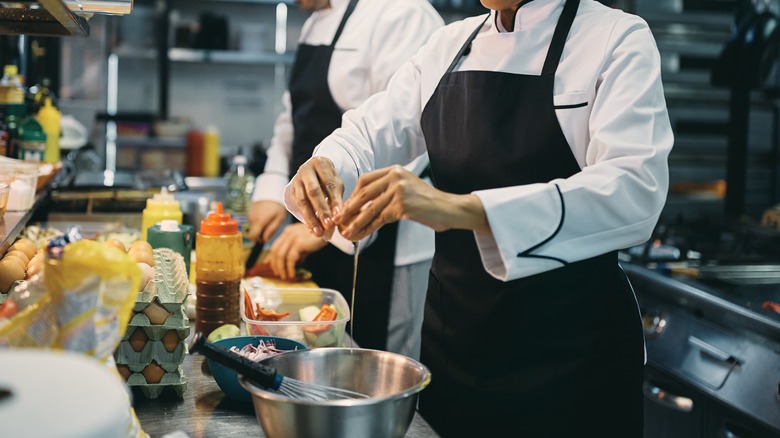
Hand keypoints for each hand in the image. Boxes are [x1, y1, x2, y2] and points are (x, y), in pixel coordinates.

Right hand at [247, 201, 287, 242]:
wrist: (271, 191)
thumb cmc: (278, 206)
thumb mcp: (279, 219)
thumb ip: (272, 230)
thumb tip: (265, 240)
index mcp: (259, 221)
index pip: (252, 236)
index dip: (257, 240)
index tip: (264, 239)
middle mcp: (252, 218)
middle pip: (253, 233)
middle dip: (260, 234)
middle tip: (270, 229)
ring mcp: (250, 215)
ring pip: (254, 227)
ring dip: (260, 227)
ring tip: (270, 220)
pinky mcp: (250, 212)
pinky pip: (253, 222)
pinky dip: (259, 222)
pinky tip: (266, 217)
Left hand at [267, 223, 327, 279]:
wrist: (329, 228)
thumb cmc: (319, 236)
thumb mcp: (304, 244)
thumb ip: (296, 252)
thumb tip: (292, 264)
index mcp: (288, 232)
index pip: (275, 246)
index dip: (271, 258)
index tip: (271, 266)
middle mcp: (288, 233)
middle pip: (275, 251)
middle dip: (275, 265)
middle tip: (279, 274)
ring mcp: (293, 237)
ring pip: (281, 255)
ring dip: (281, 268)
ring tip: (285, 276)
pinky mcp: (299, 242)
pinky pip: (291, 258)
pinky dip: (290, 268)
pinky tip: (292, 273)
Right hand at [288, 157, 344, 239]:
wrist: (313, 172)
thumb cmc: (329, 179)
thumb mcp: (336, 184)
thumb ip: (337, 198)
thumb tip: (338, 218)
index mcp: (321, 163)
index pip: (329, 184)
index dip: (334, 201)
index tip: (339, 216)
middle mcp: (306, 170)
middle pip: (313, 191)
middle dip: (321, 210)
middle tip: (329, 225)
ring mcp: (296, 180)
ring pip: (303, 201)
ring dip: (311, 218)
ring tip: (319, 232)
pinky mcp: (291, 191)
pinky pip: (298, 206)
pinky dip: (306, 219)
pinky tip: (313, 229)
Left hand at [335, 165, 489, 240]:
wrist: (449, 209)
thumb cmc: (427, 203)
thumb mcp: (405, 190)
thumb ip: (385, 193)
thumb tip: (361, 207)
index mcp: (395, 170)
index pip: (366, 180)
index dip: (353, 195)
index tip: (345, 208)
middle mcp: (395, 177)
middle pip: (364, 193)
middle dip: (348, 209)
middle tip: (338, 221)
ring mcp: (399, 190)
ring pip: (369, 208)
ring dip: (355, 222)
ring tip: (346, 233)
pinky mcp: (402, 206)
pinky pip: (379, 219)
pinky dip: (368, 228)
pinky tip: (361, 235)